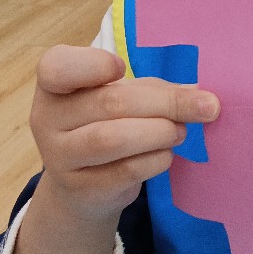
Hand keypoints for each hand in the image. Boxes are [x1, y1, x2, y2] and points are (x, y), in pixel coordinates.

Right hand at [29, 45, 218, 223]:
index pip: (57, 67)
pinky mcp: (82, 189)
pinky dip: (156, 159)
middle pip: (108, 103)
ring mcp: (60, 157)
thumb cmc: (107, 125)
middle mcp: (47, 119)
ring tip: (181, 131)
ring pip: (113, 139)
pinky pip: (126, 170)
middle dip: (165, 103)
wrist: (83, 187)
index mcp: (53, 85)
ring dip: (160, 132)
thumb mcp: (122, 97)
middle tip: (205, 106)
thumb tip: (201, 97)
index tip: (122, 68)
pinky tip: (166, 154)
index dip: (92, 64)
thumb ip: (154, 91)